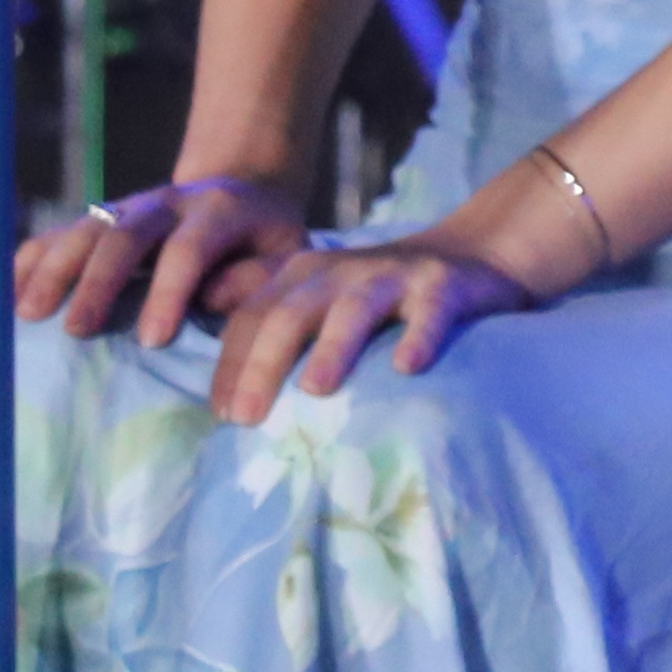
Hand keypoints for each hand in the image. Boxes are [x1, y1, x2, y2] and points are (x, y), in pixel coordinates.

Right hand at [18, 173, 311, 345]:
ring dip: (53, 271)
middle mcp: (165, 204)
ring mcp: (127, 208)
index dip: (169, 292)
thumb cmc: (266, 241)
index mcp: (217, 213)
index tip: (152, 341)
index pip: (187, 250)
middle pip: (123, 236)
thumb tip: (216, 301)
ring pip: (83, 230)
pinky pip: (56, 234)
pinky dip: (29, 261)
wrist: (242, 189)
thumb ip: (259, 277)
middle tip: (75, 331)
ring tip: (26, 315)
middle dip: (97, 283)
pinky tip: (5, 293)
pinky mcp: (99, 219)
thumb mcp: (285, 252)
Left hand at [197, 229, 541, 421]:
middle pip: (289, 314)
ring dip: (332, 347)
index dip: (230, 363)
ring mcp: (392, 276)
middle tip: (244, 417)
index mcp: (301, 276)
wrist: (469, 254)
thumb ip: (265, 309)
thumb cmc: (379, 295)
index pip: (252, 318)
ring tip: (316, 389)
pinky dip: (418, 336)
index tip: (220, 414)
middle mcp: (339, 272)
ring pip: (353, 309)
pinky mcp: (442, 286)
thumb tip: (202, 323)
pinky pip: (430, 311)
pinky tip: (408, 367)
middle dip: (261, 364)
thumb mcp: (317, 295)